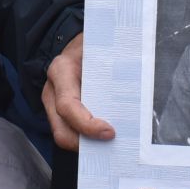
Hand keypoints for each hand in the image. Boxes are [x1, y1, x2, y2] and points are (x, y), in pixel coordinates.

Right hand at [41, 33, 115, 150]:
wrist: (77, 42)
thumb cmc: (91, 44)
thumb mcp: (101, 49)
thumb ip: (113, 67)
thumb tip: (137, 89)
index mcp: (61, 71)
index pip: (68, 106)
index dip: (87, 124)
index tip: (110, 132)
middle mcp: (52, 90)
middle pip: (61, 130)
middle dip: (86, 145)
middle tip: (112, 145)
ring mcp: (53, 103)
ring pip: (64, 135)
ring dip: (87, 145)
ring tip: (110, 146)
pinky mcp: (59, 112)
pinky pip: (70, 131)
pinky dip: (87, 140)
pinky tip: (104, 139)